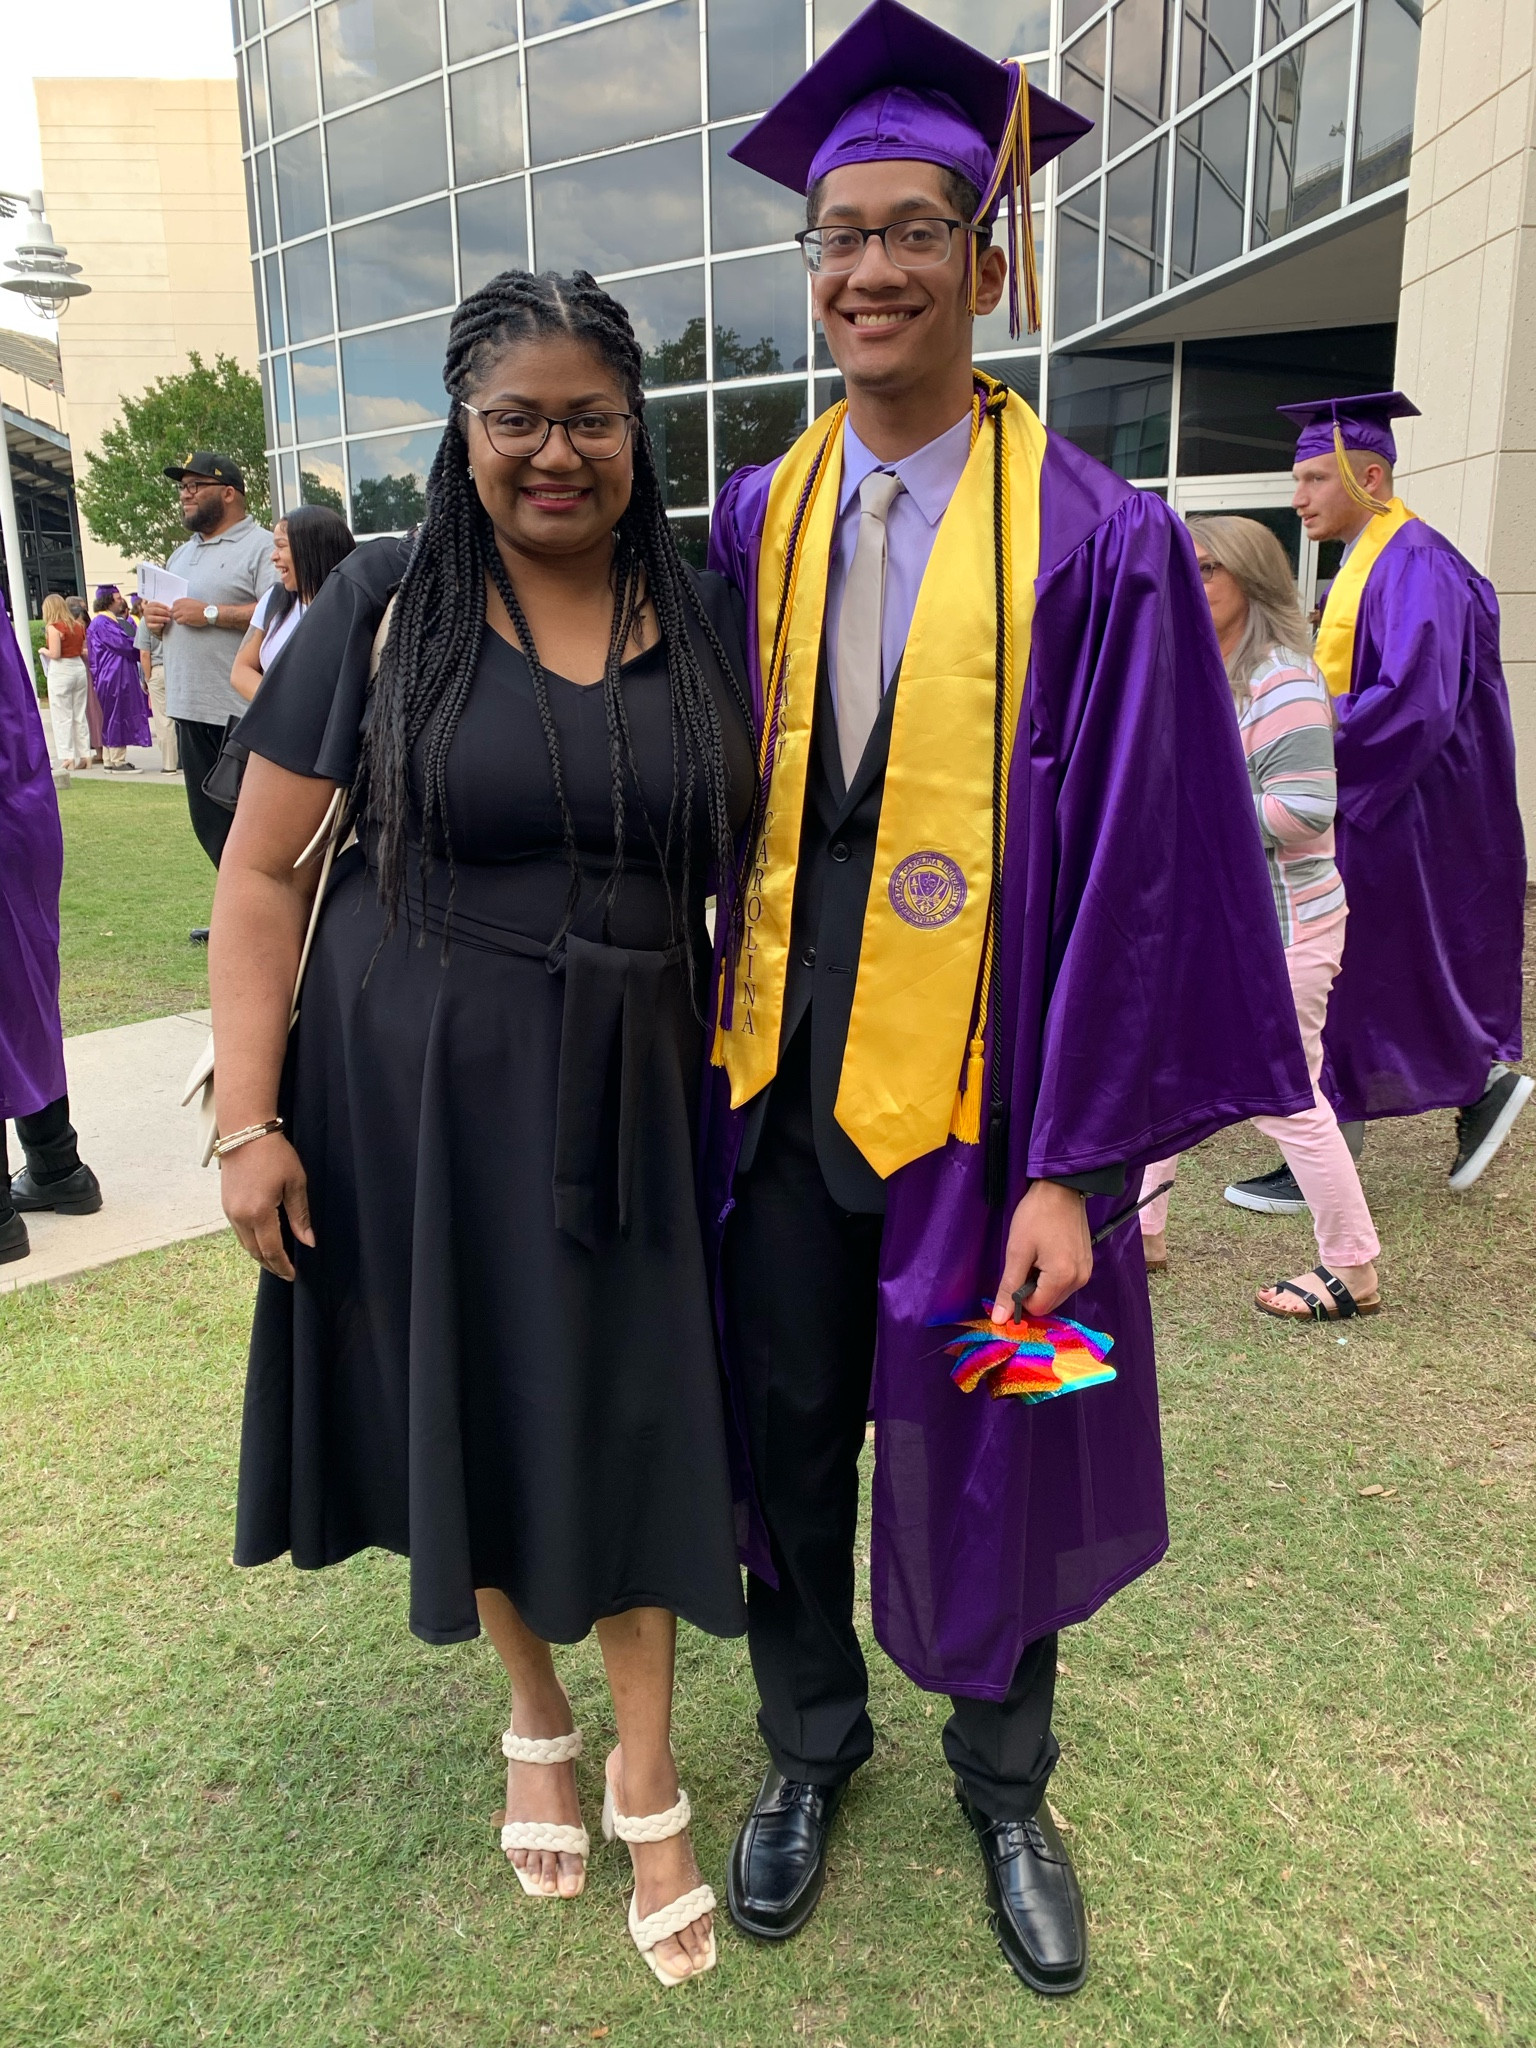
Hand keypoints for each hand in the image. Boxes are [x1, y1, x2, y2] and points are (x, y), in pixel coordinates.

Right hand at [143, 600, 172, 631]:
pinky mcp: (148, 625)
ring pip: (154, 618)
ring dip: (162, 619)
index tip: (170, 609)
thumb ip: (164, 608)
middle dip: (164, 612)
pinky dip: (158, 625)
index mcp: (149, 606)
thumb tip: (170, 609)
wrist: (156, 625)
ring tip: (168, 620)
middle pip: (155, 610)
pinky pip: (153, 625)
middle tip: (170, 614)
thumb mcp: (161, 610)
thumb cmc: (160, 616)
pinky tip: (163, 625)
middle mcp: (146, 611)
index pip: (156, 604)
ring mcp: (147, 619)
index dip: (163, 606)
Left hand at [169, 597, 210, 627]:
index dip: (176, 608)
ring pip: (174, 616)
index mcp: (183, 600)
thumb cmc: (202, 607)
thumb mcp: (192, 601)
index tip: (179, 611)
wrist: (208, 612)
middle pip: (173, 610)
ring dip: (178, 618)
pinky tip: (185, 622)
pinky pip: (178, 621)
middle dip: (176, 613)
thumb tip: (179, 607)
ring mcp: (183, 612)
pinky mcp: (186, 618)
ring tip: (183, 619)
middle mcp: (182, 605)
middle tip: (181, 616)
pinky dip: (180, 622)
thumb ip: (185, 603)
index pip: (174, 604)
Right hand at [220, 1132, 314, 1280]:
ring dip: (260, 1255)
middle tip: (286, 1273)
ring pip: (245, 1244)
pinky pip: (238, 1232)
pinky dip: (251, 1242)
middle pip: (255, 1252)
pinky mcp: (225, 1205)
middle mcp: (240, 1216)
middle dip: (271, 1265)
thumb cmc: (275, 1155)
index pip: (272, 1250)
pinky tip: (262, 1241)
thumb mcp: (295, 1183)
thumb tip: (308, 1242)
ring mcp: (229, 1211)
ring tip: (276, 1261)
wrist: (245, 1133)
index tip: (293, 1275)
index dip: (283, 1266)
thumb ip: (300, 1215)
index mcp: (259, 1213)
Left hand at [992, 1180, 1092, 1322]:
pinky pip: (1066, 1282)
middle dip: (1032, 1289)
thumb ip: (1009, 1287)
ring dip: (1042, 1282)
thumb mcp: (1017, 1251)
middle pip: (1048, 1303)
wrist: (1061, 1189)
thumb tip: (1000, 1319)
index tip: (1016, 1272)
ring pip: (1056, 1294)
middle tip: (1027, 1260)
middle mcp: (1080, 1280)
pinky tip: (1049, 1253)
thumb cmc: (1036, 1216)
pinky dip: (1053, 1275)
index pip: (1037, 1308)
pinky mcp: (1087, 1264)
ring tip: (1038, 1254)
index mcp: (1063, 1278)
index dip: (1021, 1297)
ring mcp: (1086, 1272)